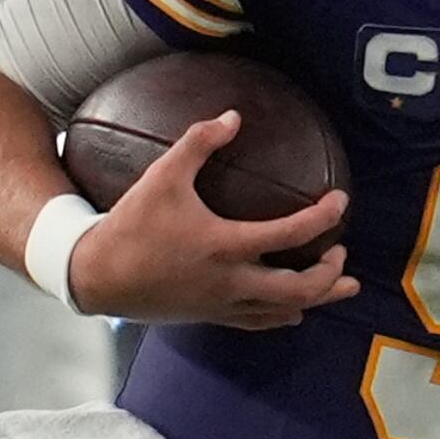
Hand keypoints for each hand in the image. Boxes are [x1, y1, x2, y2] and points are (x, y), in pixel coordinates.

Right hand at [64, 110, 361, 330]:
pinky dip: (283, 313)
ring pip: (285, 311)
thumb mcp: (162, 175)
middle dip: (328, 273)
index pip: (291, 234)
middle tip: (341, 252)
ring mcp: (223, 304)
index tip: (341, 201)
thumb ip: (199, 142)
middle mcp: (231, 281)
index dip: (323, 217)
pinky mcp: (211, 316)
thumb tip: (233, 116)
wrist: (98, 276)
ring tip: (339, 285)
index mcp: (224, 245)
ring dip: (318, 298)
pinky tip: (294, 307)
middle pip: (300, 288)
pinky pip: (259, 322)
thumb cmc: (131, 224)